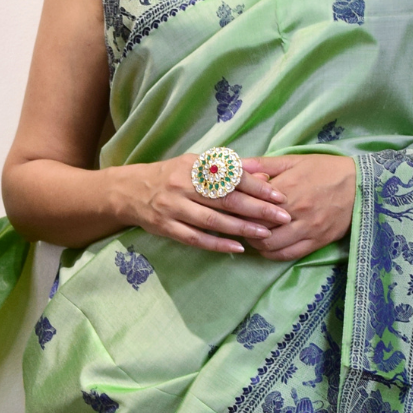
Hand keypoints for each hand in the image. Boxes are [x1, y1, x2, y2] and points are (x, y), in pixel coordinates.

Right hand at [123, 154, 293, 254]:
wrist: (130, 191)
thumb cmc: (172, 176)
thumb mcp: (196, 164)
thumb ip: (227, 170)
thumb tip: (262, 174)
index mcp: (194, 166)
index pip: (231, 176)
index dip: (257, 186)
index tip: (279, 195)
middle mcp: (184, 185)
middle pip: (226, 199)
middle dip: (257, 209)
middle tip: (282, 217)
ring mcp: (173, 207)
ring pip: (212, 220)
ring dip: (241, 228)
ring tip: (265, 234)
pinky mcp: (166, 227)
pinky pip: (195, 238)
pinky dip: (217, 243)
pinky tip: (237, 247)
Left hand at [237, 155, 355, 260]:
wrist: (361, 185)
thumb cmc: (325, 170)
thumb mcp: (294, 161)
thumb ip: (263, 164)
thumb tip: (236, 165)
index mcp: (287, 188)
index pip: (251, 205)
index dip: (237, 209)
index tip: (231, 208)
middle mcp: (296, 211)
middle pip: (258, 227)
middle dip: (244, 227)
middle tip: (238, 223)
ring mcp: (307, 229)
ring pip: (270, 245)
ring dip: (257, 243)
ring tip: (252, 235)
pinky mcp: (317, 241)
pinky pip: (288, 255)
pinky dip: (272, 254)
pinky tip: (268, 247)